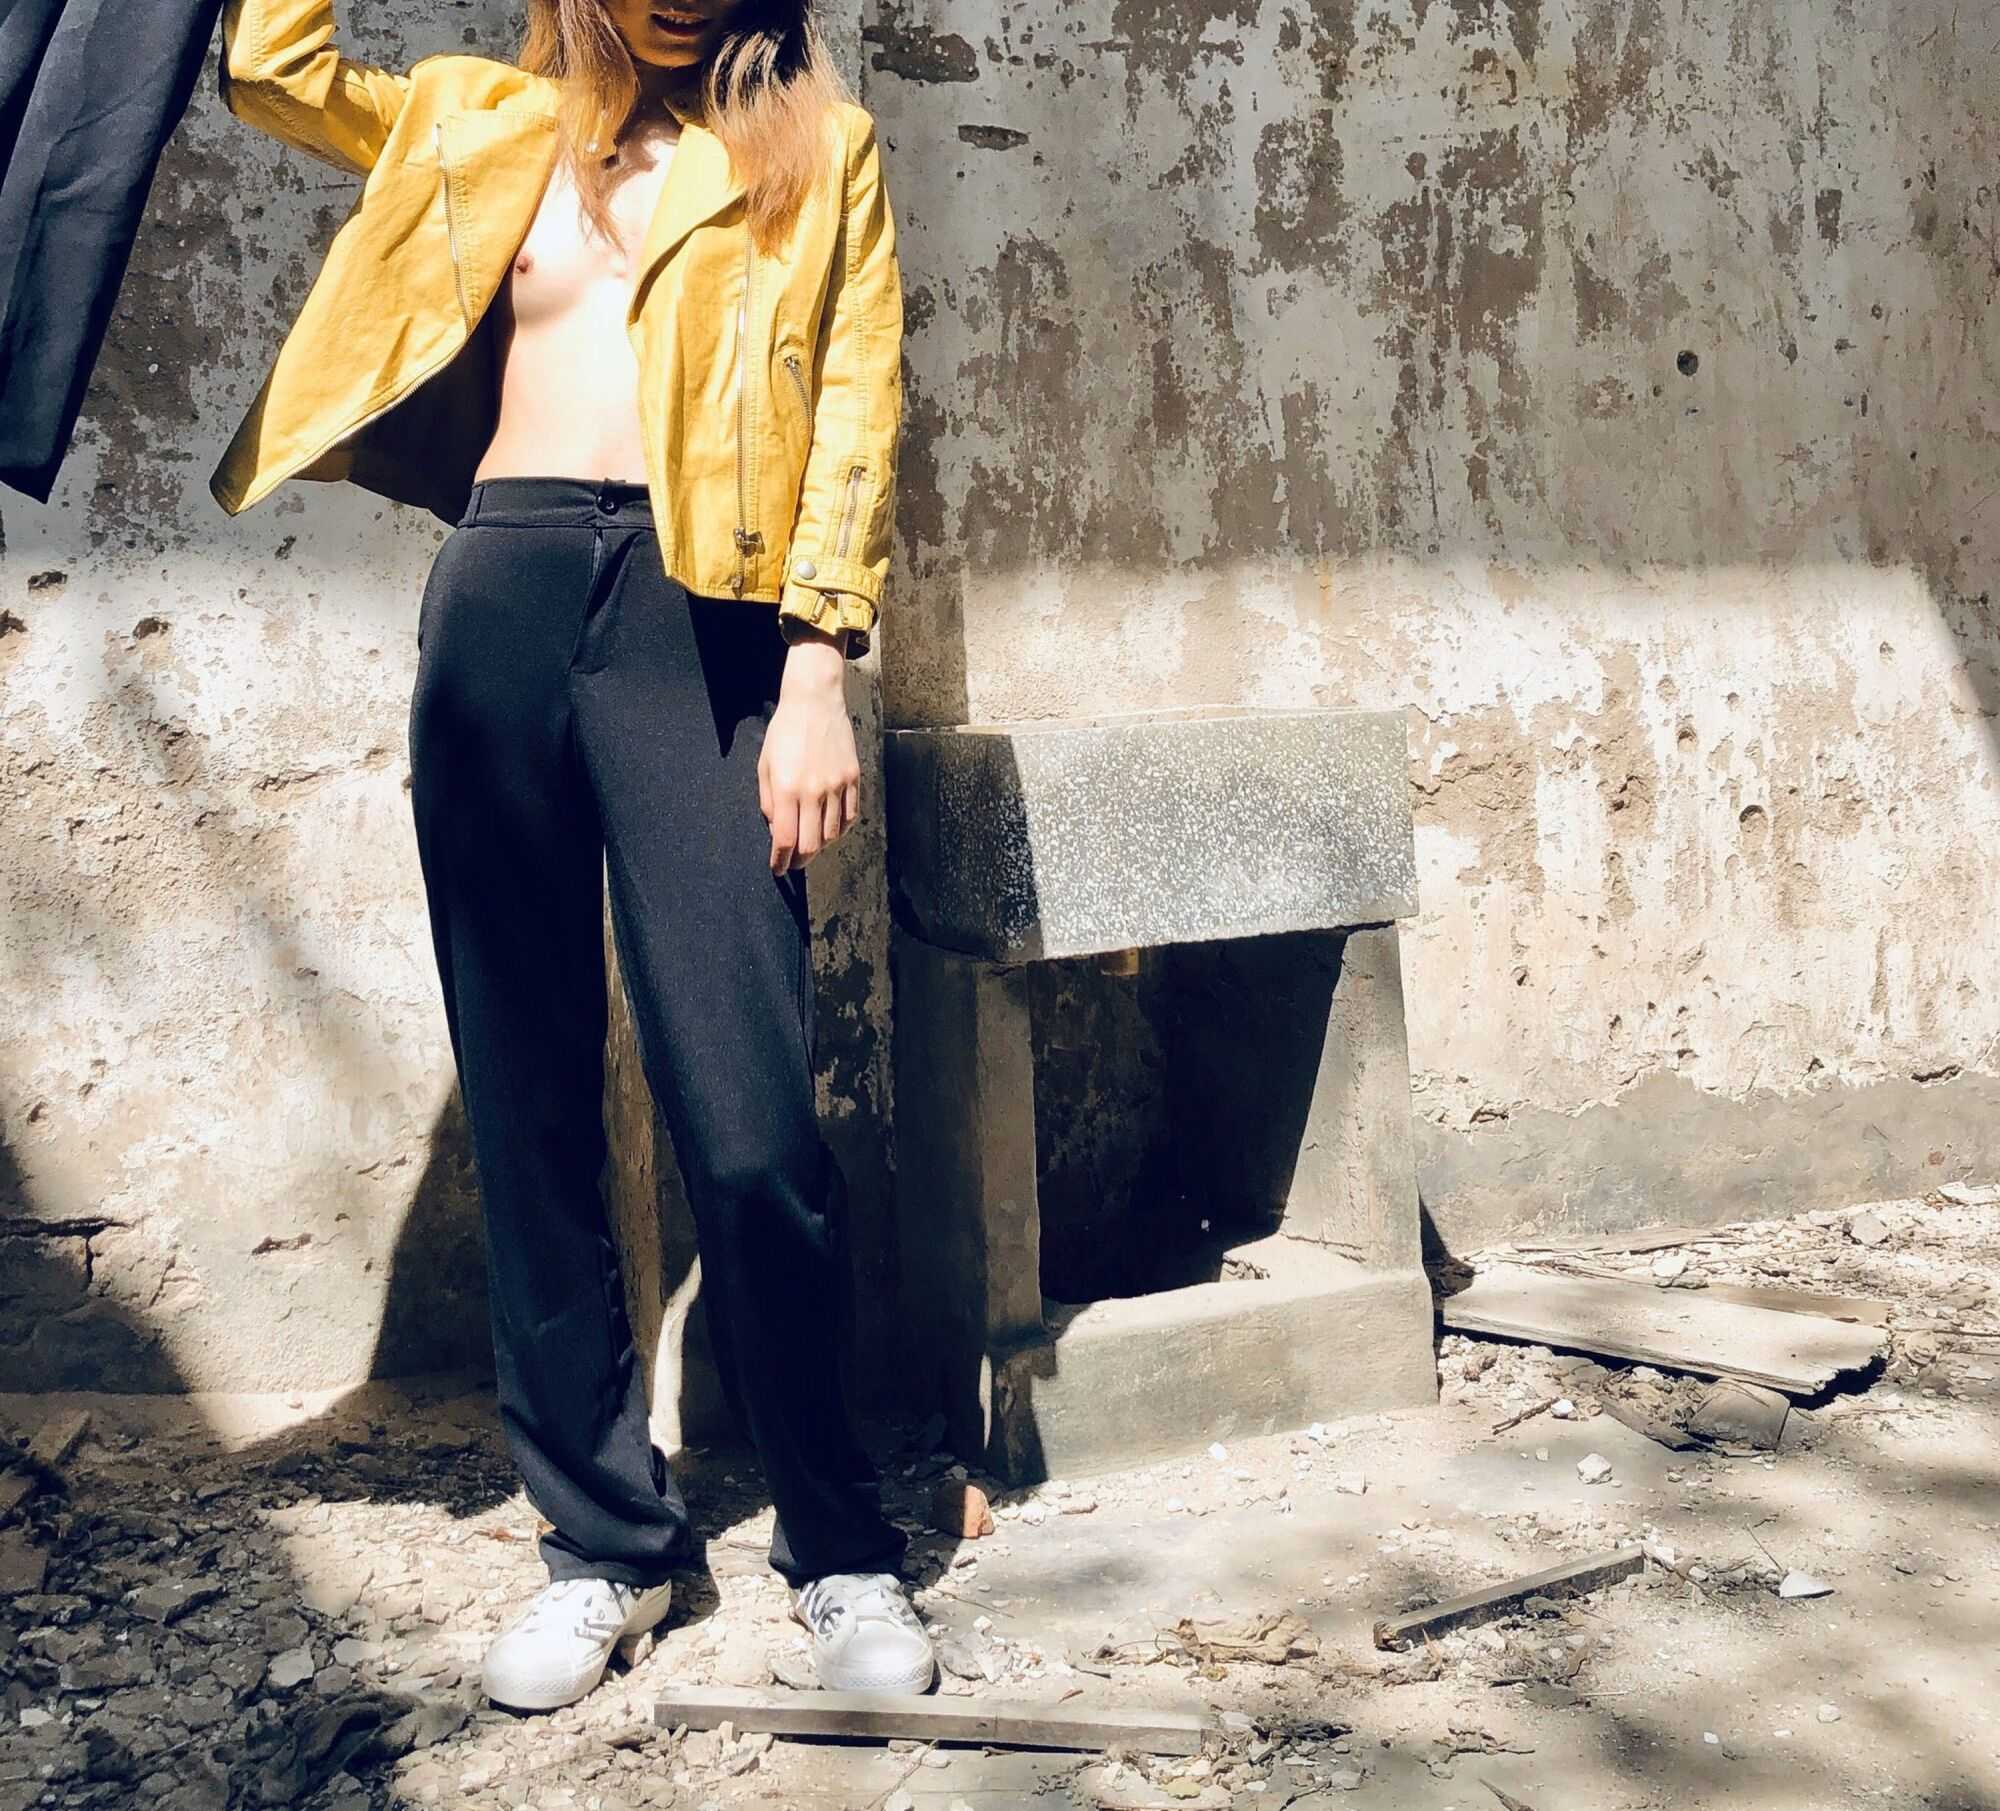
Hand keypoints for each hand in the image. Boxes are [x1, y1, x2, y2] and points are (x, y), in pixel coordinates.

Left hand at [757, 633, 858, 873]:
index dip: (780, 861)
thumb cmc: (784, 731)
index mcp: (788, 788)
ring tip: (810, 843)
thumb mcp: (764, 765)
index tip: (778, 869)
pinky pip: (850, 816)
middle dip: (800, 859)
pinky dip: (839, 829)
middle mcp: (814, 791)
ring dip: (820, 845)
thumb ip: (769, 801)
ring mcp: (837, 785)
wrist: (815, 701)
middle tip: (793, 861)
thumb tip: (778, 830)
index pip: (785, 839)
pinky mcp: (853, 779)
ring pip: (832, 834)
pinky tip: (829, 828)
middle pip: (811, 844)